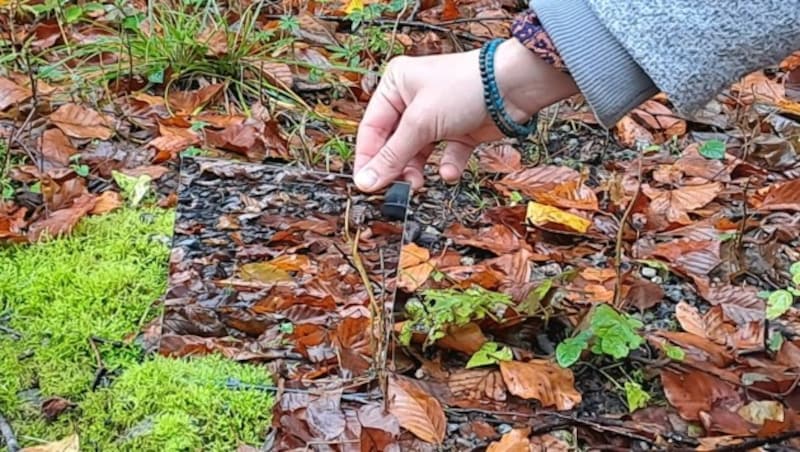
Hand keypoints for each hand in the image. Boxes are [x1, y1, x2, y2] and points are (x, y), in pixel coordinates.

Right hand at [353, 38, 577, 191]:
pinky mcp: (459, 131)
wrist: (513, 86)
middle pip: (393, 143)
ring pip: (417, 152)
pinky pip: (445, 154)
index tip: (365, 185)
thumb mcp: (420, 123)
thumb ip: (392, 156)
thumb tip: (366, 182)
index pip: (371, 128)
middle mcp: (413, 100)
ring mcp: (437, 116)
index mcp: (395, 86)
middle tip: (395, 188)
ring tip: (417, 183)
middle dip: (395, 166)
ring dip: (417, 170)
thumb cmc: (464, 88)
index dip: (368, 158)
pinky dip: (447, 166)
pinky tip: (449, 171)